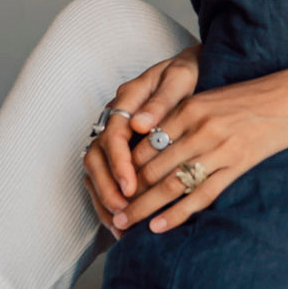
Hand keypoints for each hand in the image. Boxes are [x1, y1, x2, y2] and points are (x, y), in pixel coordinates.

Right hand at [82, 44, 202, 233]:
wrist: (192, 66)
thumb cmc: (188, 72)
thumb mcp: (180, 78)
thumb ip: (162, 101)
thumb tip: (138, 124)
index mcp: (127, 98)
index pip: (113, 134)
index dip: (119, 163)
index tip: (130, 185)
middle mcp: (115, 117)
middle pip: (95, 156)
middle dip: (106, 186)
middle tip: (123, 210)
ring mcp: (115, 131)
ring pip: (95, 168)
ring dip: (104, 197)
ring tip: (119, 222)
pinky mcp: (121, 145)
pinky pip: (105, 174)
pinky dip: (109, 197)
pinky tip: (120, 218)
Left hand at [111, 55, 287, 235]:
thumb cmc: (251, 97)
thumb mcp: (211, 99)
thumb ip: (181, 118)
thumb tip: (150, 143)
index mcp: (190, 108)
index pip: (146, 143)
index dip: (125, 168)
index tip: (111, 186)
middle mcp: (200, 128)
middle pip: (153, 166)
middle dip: (128, 193)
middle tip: (111, 213)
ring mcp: (220, 148)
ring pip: (172, 184)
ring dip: (145, 207)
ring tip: (126, 224)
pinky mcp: (238, 165)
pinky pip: (202, 195)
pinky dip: (178, 213)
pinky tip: (160, 227)